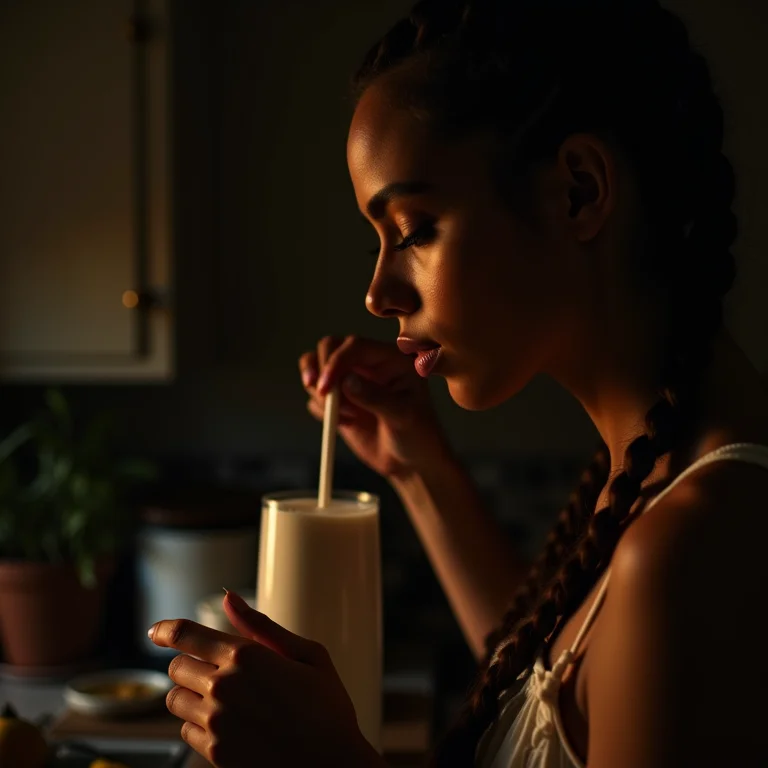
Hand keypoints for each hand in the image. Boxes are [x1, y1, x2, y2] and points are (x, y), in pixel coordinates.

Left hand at [148, 591, 380, 767]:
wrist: (333, 764)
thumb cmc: (327, 706)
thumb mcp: (307, 654)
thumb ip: (261, 626)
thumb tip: (229, 599)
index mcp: (246, 656)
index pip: (185, 635)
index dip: (165, 629)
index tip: (156, 631)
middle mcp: (223, 687)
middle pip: (176, 666)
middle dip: (190, 662)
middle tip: (214, 668)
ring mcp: (216, 722)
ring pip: (175, 699)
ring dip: (190, 694)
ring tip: (221, 698)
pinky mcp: (214, 752)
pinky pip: (184, 732)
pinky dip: (197, 724)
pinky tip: (226, 723)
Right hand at [299, 335, 451, 478]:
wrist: (410, 462)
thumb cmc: (418, 435)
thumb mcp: (403, 416)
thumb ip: (376, 397)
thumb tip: (346, 380)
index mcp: (391, 358)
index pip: (355, 345)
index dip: (335, 361)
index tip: (326, 387)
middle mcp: (369, 363)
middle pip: (329, 346)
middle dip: (320, 369)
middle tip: (322, 395)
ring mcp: (352, 379)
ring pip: (316, 367)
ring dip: (320, 392)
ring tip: (344, 417)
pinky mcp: (339, 399)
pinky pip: (315, 396)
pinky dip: (320, 409)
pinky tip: (345, 424)